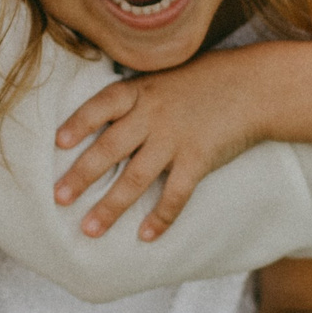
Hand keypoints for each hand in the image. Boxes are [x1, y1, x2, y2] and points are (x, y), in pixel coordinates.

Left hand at [52, 49, 266, 240]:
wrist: (254, 86)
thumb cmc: (206, 79)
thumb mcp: (165, 76)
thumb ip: (136, 97)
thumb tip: (104, 119)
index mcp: (140, 91)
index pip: (100, 106)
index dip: (78, 123)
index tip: (57, 143)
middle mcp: (152, 115)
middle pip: (108, 148)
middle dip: (81, 176)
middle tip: (58, 199)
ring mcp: (174, 139)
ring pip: (134, 179)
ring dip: (109, 207)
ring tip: (89, 229)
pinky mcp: (198, 159)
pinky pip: (174, 194)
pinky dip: (160, 217)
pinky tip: (146, 236)